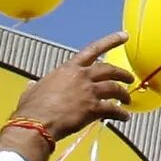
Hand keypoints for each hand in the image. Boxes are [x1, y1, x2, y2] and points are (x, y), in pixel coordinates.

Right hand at [0, 34, 133, 160]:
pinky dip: (121, 114)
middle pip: (110, 70)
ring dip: (123, 94)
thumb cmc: (31, 108)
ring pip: (114, 88)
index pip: (93, 49)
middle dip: (122, 74)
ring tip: (128, 100)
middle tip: (129, 78)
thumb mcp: (32, 90)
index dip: (111, 41)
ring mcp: (89, 91)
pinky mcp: (93, 108)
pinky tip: (125, 117)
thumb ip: (36, 86)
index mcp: (69, 69)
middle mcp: (82, 76)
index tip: (124, 36)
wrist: (36, 123)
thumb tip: (31, 85)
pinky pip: (113, 109)